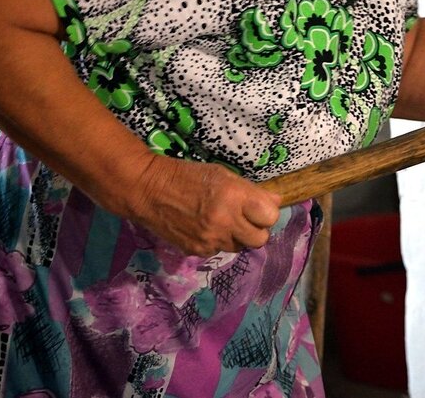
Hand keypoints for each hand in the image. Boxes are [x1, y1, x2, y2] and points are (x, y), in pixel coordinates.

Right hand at [117, 153, 281, 256]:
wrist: (148, 190)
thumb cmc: (187, 176)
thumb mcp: (223, 175)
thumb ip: (251, 191)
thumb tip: (276, 201)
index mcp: (234, 196)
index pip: (270, 216)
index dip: (267, 212)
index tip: (260, 207)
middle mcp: (225, 221)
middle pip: (260, 239)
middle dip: (257, 229)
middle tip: (246, 218)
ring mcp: (210, 239)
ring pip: (241, 247)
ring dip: (238, 236)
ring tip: (224, 221)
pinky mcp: (197, 250)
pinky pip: (219, 250)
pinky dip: (218, 241)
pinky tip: (205, 227)